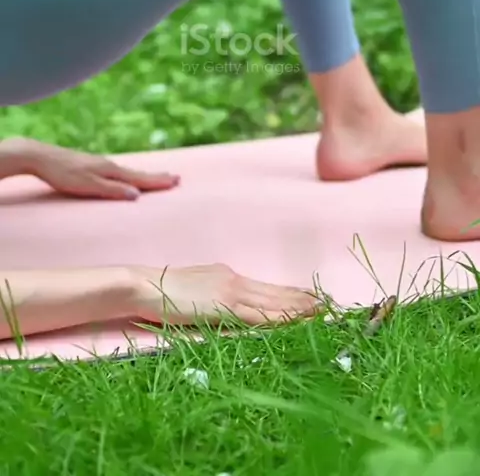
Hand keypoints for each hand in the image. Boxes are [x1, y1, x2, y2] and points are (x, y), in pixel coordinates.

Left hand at [0, 137, 178, 200]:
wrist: (41, 157)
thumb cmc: (64, 174)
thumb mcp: (88, 186)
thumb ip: (112, 191)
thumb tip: (137, 195)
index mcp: (111, 170)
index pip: (140, 179)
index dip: (158, 182)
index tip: (176, 181)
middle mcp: (109, 165)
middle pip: (138, 173)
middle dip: (156, 177)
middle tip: (175, 178)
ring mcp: (100, 164)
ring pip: (128, 172)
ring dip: (144, 176)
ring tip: (157, 178)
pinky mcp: (91, 166)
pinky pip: (118, 172)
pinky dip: (130, 175)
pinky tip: (126, 177)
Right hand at [132, 263, 321, 325]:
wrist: (143, 286)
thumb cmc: (160, 295)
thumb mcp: (192, 296)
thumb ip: (212, 302)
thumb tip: (225, 312)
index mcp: (226, 277)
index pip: (265, 288)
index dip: (290, 293)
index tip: (311, 297)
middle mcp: (234, 279)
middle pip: (276, 291)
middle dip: (304, 299)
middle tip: (330, 303)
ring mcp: (231, 290)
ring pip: (274, 301)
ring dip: (301, 307)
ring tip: (324, 311)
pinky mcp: (225, 304)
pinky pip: (261, 313)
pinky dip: (282, 316)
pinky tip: (297, 320)